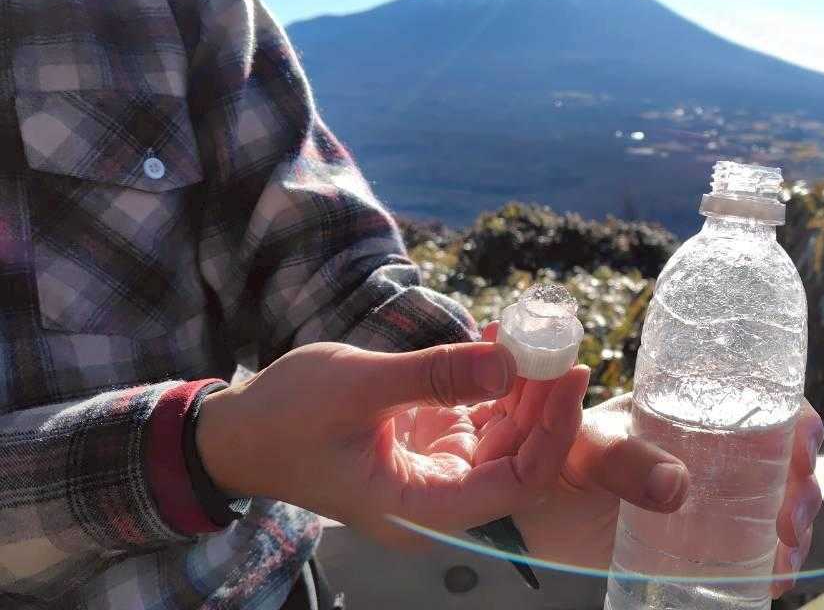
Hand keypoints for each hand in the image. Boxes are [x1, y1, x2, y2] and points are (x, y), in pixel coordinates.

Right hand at [196, 340, 589, 547]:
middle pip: (519, 457)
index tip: (569, 375)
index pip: (517, 484)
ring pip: (505, 436)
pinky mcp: (429, 446)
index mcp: (421, 508)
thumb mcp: (360, 386)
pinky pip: (479, 417)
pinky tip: (501, 339)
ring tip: (535, 331)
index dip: (553, 433)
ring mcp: (435, 473)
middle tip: (561, 341)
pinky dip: (494, 381)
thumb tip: (508, 363)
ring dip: (523, 387)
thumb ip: (435, 376)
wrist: (238, 431)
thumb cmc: (285, 416)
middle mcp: (437, 499)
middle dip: (544, 402)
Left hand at [472, 324, 823, 597]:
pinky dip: (777, 563)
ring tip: (785, 553)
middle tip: (790, 520)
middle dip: (804, 487)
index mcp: (694, 406)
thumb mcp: (583, 450)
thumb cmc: (558, 459)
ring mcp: (719, 495)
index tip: (801, 449)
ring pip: (783, 503)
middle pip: (787, 458)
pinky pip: (760, 547)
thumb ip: (620, 459)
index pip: (766, 399)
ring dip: (798, 528)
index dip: (797, 421)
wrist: (534, 511)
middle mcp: (717, 448)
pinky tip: (775, 578)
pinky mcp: (711, 538)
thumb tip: (676, 486)